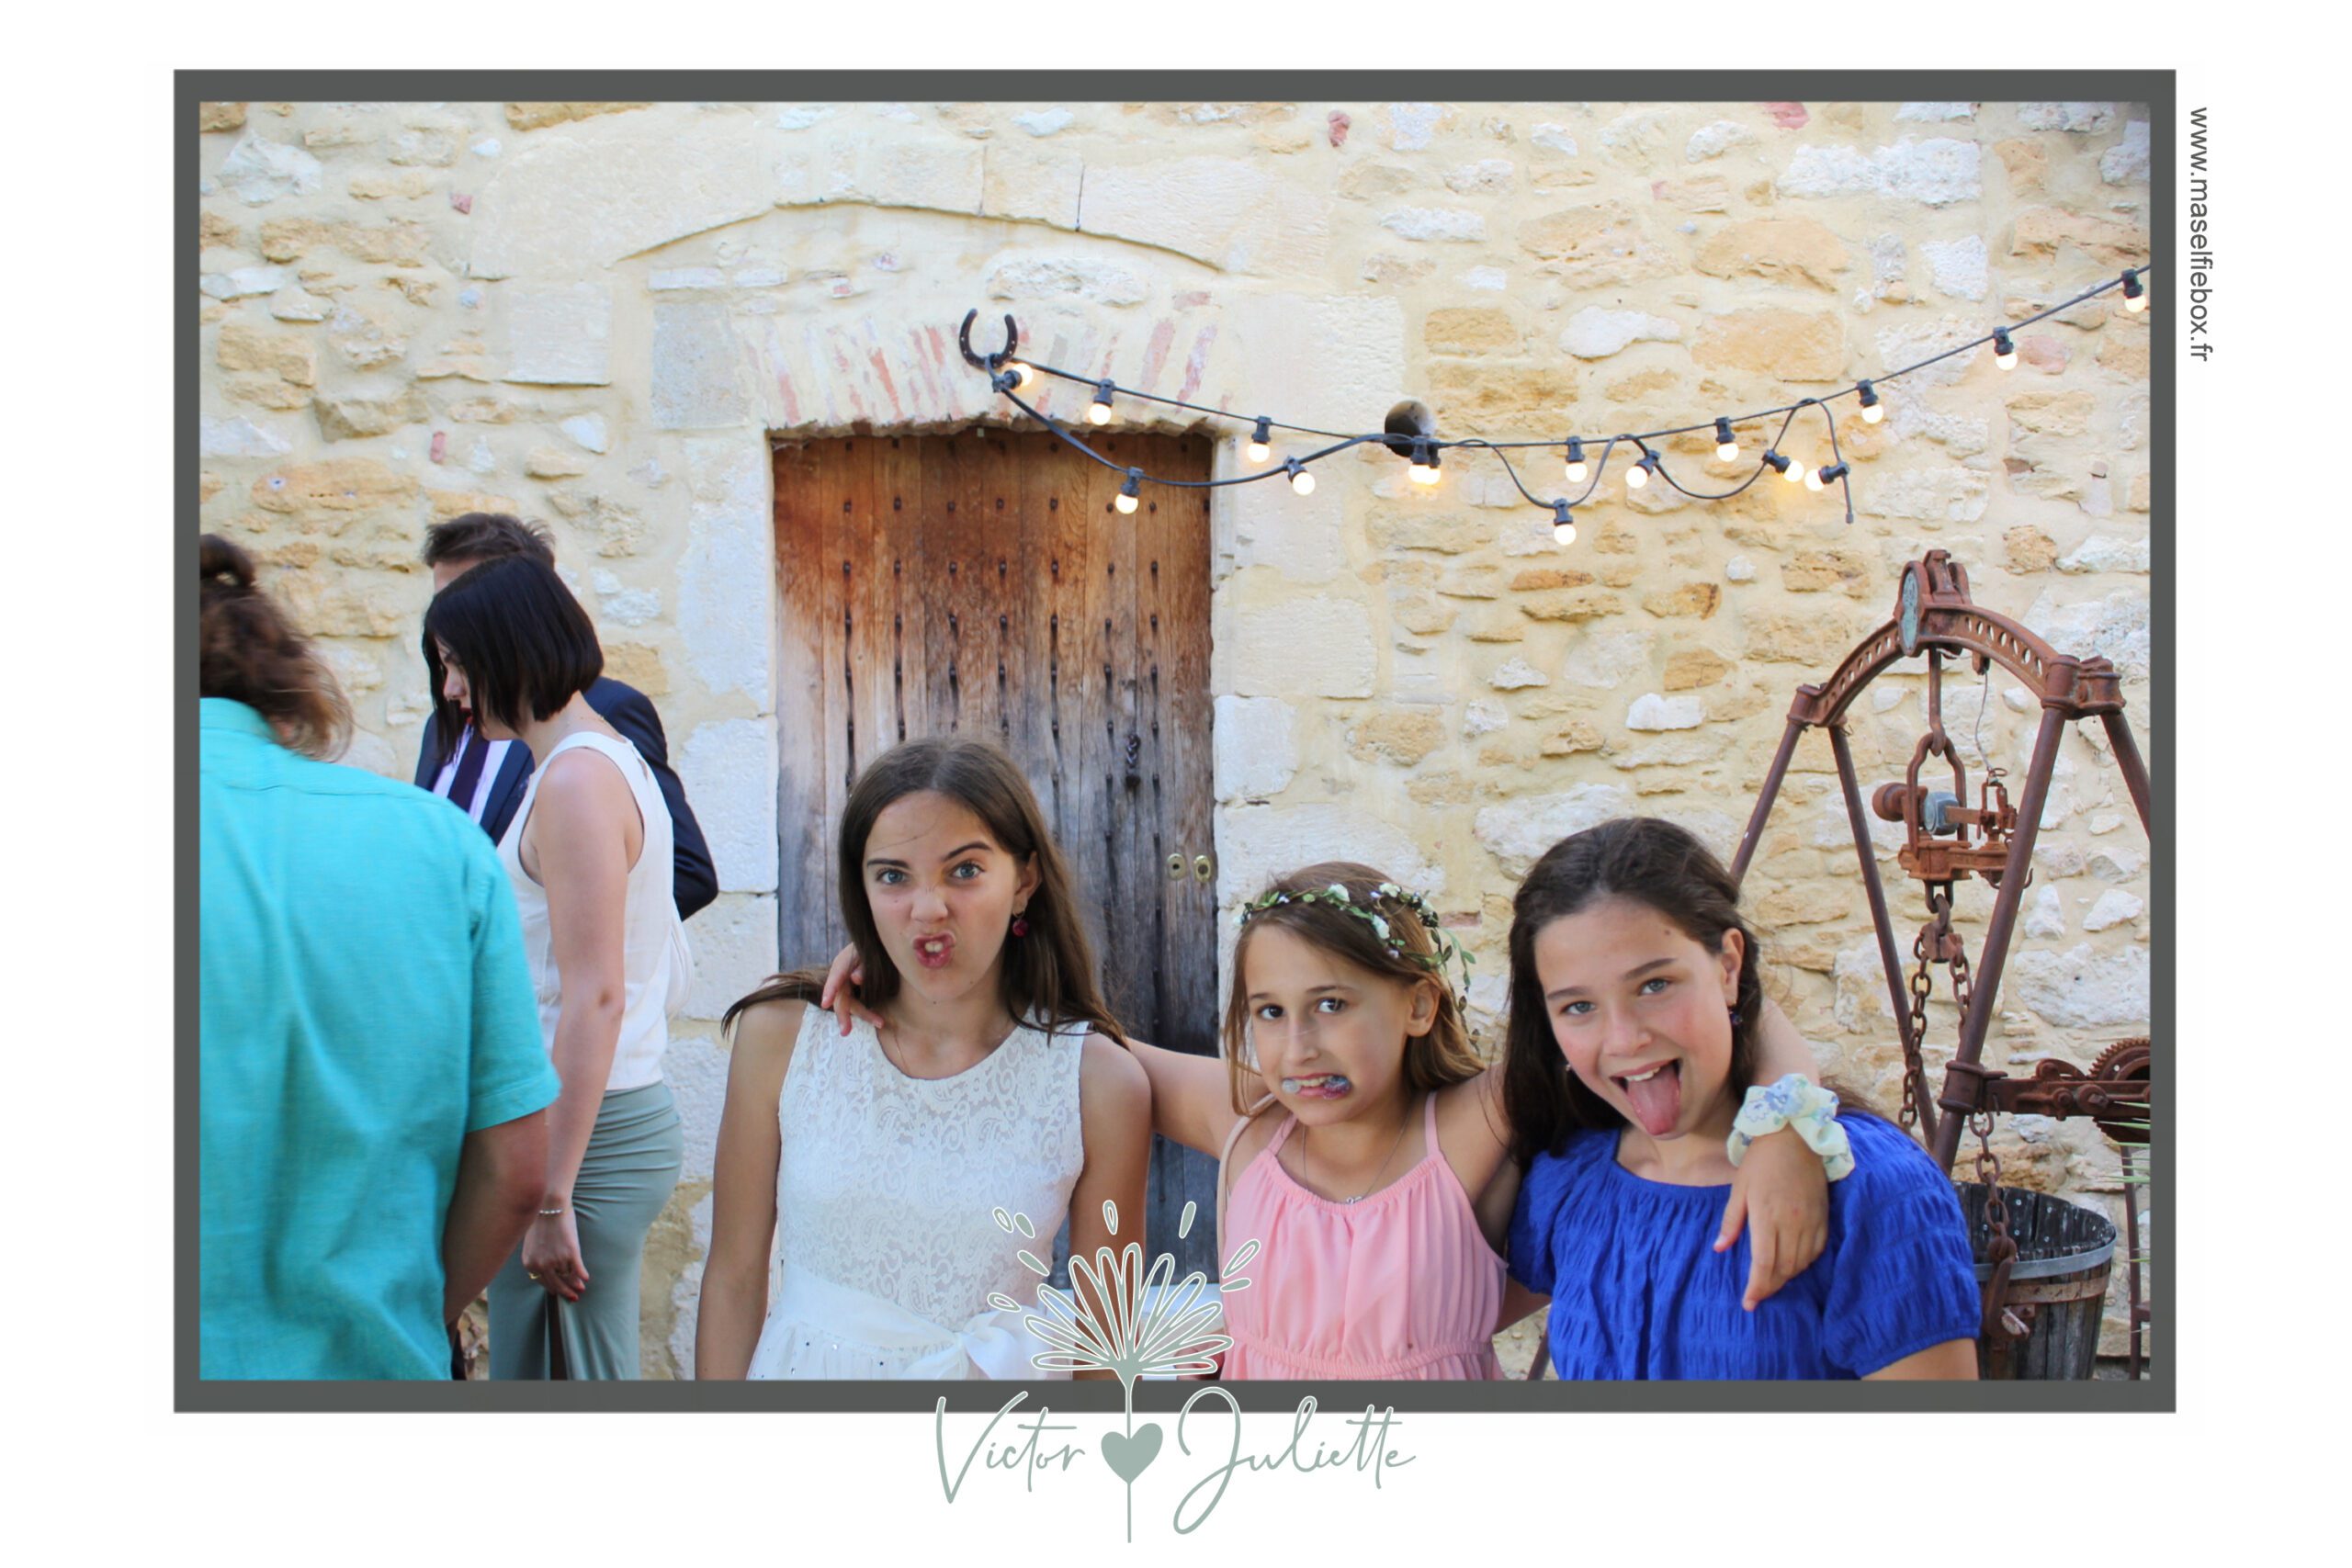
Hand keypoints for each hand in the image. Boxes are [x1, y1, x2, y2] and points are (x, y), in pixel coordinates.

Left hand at [521, 1209, 589, 1302]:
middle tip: (573, 1297)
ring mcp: (557, 1260)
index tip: (558, 1291)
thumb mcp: (531, 1242)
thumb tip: (546, 1267)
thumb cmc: (540, 1219)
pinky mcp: (571, 1253)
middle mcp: (542, 1265)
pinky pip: (578, 1269)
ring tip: (581, 1288)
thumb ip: (536, 1256)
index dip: (552, 1287)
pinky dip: (583, 1274)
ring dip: (576, 1284)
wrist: (549, 1205)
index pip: (542, 1281)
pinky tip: (587, 1278)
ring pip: (568, 1277)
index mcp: (530, 1263)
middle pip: (556, 1284)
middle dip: (565, 1291)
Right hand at [818, 942, 884, 1035]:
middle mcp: (841, 975)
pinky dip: (864, 1011)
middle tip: (845, 1032)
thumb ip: (864, 966)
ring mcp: (847, 984)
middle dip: (843, 1015)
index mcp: (842, 963)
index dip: (830, 990)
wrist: (877, 944)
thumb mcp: (870, 954)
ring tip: (880, 1022)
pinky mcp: (854, 990)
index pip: (835, 977)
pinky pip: (856, 1003)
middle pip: (840, 996)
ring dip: (863, 1014)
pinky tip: (876, 1018)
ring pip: (850, 1003)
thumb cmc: (874, 947)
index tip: (825, 1003)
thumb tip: (855, 979)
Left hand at [1715, 1127, 1829, 1310]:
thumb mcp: (1739, 1188)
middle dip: (1769, 1287)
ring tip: (1771, 1282)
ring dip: (1786, 1277)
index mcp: (1767, 1215)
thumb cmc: (1761, 1162)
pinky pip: (1817, 1250)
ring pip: (1801, 1263)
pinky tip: (1793, 1265)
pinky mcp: (1823, 1218)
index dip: (1757, 1287)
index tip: (1748, 1302)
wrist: (1795, 1139)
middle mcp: (1791, 1223)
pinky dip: (1804, 1263)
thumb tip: (1720, 1248)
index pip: (1764, 1263)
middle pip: (1783, 1268)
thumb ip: (1732, 1221)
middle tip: (1757, 1296)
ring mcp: (1810, 1221)